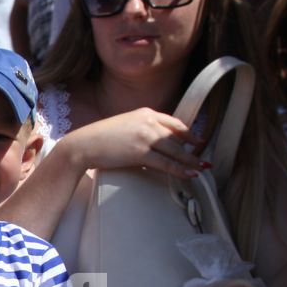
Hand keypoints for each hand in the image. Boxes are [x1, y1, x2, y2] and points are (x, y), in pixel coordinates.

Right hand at [61, 108, 206, 176]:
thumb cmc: (100, 138)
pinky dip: (179, 170)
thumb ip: (141, 129)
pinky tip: (188, 174)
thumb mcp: (125, 126)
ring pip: (175, 150)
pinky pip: (165, 163)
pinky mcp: (141, 152)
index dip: (188, 134)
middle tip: (203, 158)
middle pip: (177, 138)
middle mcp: (149, 122)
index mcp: (146, 113)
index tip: (196, 142)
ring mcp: (145, 136)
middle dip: (192, 149)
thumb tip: (154, 144)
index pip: (174, 123)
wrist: (84, 144)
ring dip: (190, 161)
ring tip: (200, 168)